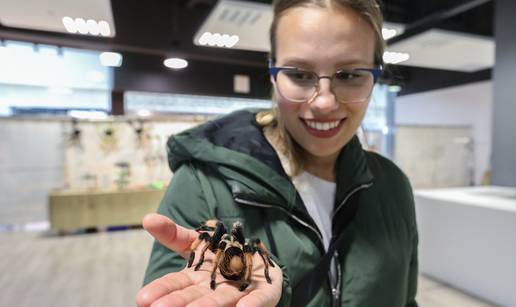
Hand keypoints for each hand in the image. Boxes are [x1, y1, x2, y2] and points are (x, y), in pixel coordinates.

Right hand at [136, 213, 282, 306]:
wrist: (256, 261)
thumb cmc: (221, 255)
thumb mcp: (196, 241)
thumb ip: (173, 234)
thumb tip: (147, 218)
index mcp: (196, 279)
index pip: (175, 285)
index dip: (161, 290)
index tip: (143, 298)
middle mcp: (214, 291)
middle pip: (195, 296)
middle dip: (179, 302)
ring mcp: (239, 294)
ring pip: (222, 301)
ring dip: (208, 306)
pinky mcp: (264, 294)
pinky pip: (258, 300)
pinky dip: (252, 304)